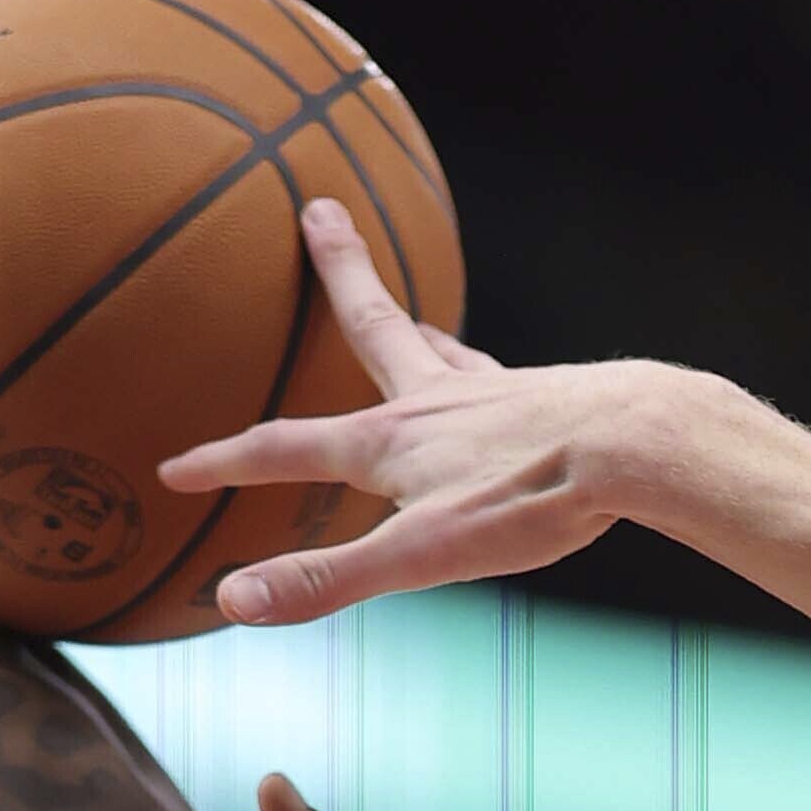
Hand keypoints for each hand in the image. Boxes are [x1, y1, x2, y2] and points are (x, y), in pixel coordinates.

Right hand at [162, 206, 684, 624]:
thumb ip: (325, 579)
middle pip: (373, 323)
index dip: (223, 463)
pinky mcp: (547, 398)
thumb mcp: (417, 556)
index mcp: (388, 442)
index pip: (281, 449)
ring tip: (411, 314)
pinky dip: (485, 373)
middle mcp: (433, 399)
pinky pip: (501, 377)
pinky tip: (503, 386)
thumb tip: (230, 601)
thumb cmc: (529, 501)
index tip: (174, 468)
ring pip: (441, 347)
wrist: (636, 447)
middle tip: (318, 209)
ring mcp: (493, 390)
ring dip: (415, 326)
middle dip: (340, 272)